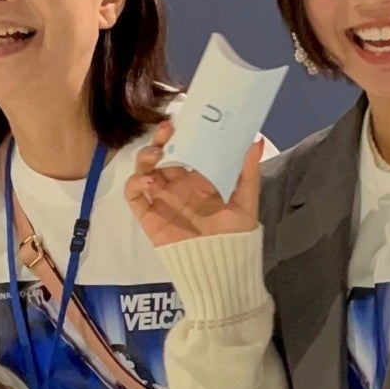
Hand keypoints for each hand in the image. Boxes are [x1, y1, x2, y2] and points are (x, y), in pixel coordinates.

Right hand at [125, 119, 261, 246]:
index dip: (182, 135)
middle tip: (167, 129)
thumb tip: (255, 140)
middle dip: (161, 139)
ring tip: (157, 154)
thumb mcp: (246, 201)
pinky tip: (150, 181)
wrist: (221, 267)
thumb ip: (248, 172)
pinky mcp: (149, 216)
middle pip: (162, 155)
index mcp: (199, 179)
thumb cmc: (235, 235)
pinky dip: (136, 184)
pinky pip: (134, 195)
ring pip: (145, 170)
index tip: (185, 121)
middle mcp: (178, 186)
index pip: (186, 150)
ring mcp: (162, 199)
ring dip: (146, 157)